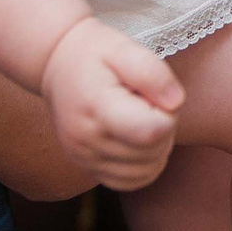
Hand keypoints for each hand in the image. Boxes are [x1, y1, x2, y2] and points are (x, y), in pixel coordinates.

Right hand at [39, 15, 182, 190]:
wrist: (56, 63)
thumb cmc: (95, 53)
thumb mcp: (125, 48)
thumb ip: (153, 73)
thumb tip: (175, 104)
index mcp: (96, 107)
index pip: (151, 132)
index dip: (167, 114)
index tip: (154, 94)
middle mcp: (86, 140)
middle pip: (152, 152)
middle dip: (163, 127)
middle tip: (147, 101)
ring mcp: (84, 158)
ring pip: (146, 171)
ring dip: (156, 147)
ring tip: (141, 117)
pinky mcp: (87, 168)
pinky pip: (130, 182)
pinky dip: (144, 165)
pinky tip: (138, 139)